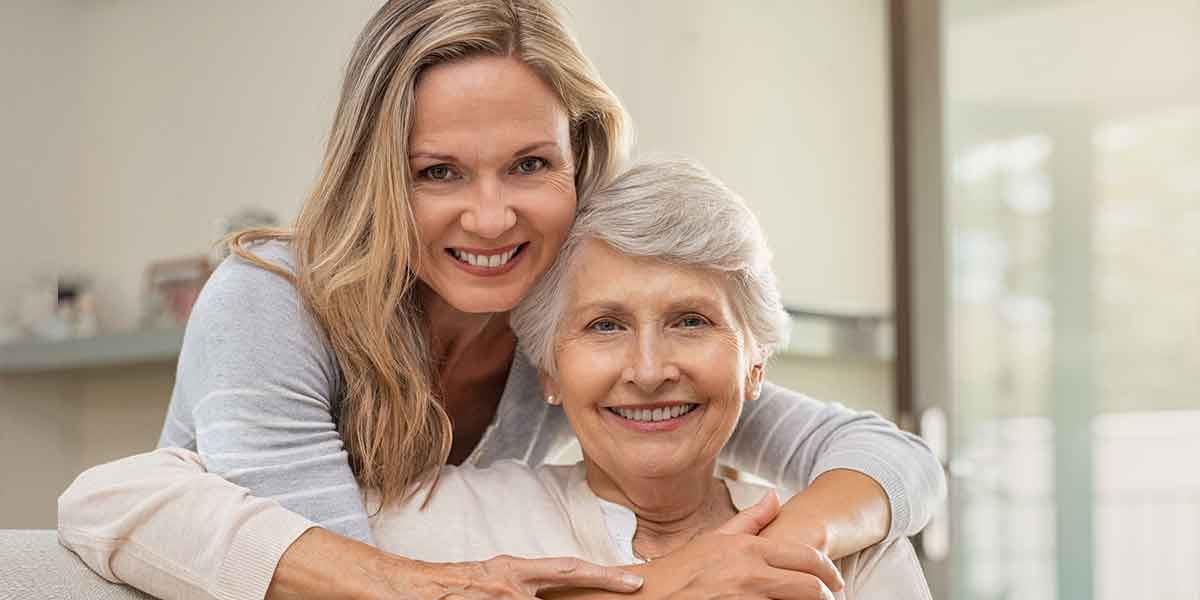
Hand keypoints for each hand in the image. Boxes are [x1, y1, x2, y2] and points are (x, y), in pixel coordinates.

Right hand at [267, 528, 642, 599]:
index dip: (603, 575)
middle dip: (591, 591)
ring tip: (494, 593)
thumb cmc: (445, 588)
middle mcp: (510, 582)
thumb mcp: (489, 580)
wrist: (399, 588)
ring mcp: (495, 597)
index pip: (568, 570)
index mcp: (514, 570)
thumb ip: (521, 588)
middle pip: (559, 591)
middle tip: (627, 591)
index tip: (636, 581)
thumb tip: (543, 594)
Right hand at [631, 492, 843, 599]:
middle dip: (827, 595)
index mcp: (749, 550)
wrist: (650, 597)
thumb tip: (775, 496)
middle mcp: (752, 575)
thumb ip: (751, 520)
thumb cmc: (682, 569)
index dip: (829, 572)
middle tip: (830, 599)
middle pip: (811, 587)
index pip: (806, 558)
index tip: (836, 580)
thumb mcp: (715, 539)